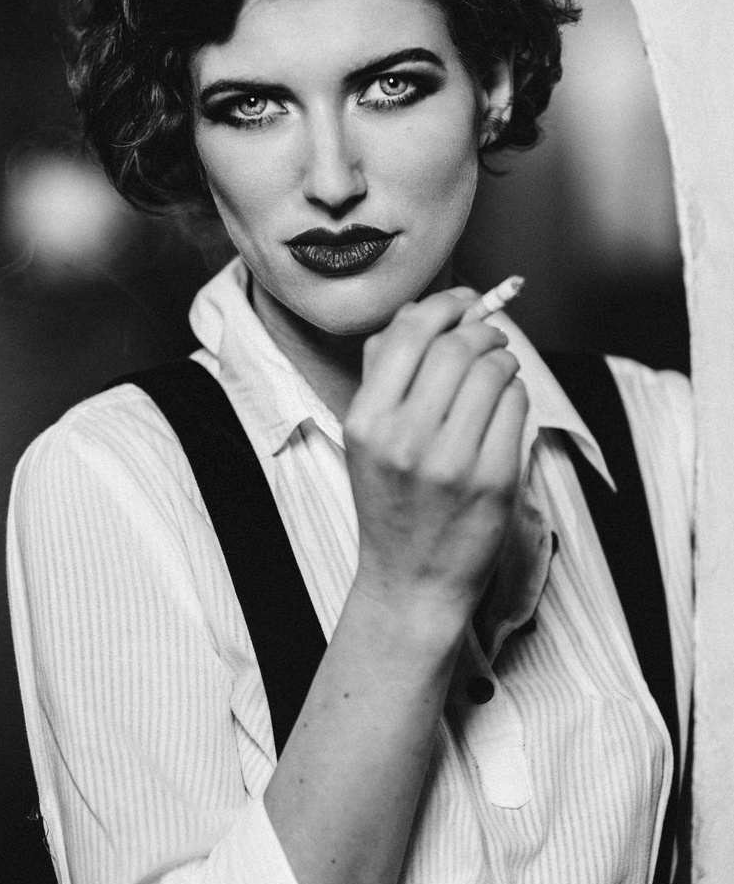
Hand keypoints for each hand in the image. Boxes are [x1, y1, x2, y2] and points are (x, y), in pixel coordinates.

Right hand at [344, 287, 527, 622]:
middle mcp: (405, 438)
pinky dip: (516, 395)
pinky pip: (517, 405)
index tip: (462, 302)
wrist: (410, 581)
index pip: (410, 332)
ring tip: (498, 373)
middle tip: (490, 337)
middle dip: (483, 330)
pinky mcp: (494, 479)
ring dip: (503, 360)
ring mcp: (452, 461)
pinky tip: (504, 408)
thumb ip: (384, 372)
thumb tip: (419, 311)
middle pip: (457, 346)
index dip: (444, 305)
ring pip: (494, 370)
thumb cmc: (391, 502)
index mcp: (366, 421)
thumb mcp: (366, 438)